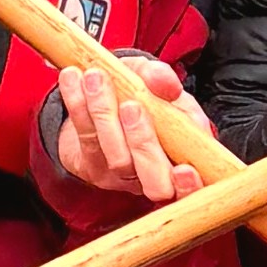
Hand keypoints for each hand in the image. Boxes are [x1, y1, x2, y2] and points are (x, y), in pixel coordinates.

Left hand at [46, 51, 199, 213]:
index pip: (193, 188)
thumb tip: (166, 84)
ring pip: (117, 157)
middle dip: (144, 144)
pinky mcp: (90, 166)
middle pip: (155, 184)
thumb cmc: (140, 95)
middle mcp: (155, 176)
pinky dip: (78, 104)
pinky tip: (73, 79)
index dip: (191, 186)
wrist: (102, 99)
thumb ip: (161, 78)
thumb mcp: (154, 80)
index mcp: (184, 158)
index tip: (185, 169)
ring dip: (105, 113)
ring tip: (96, 78)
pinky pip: (87, 139)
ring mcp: (121, 175)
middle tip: (131, 106)